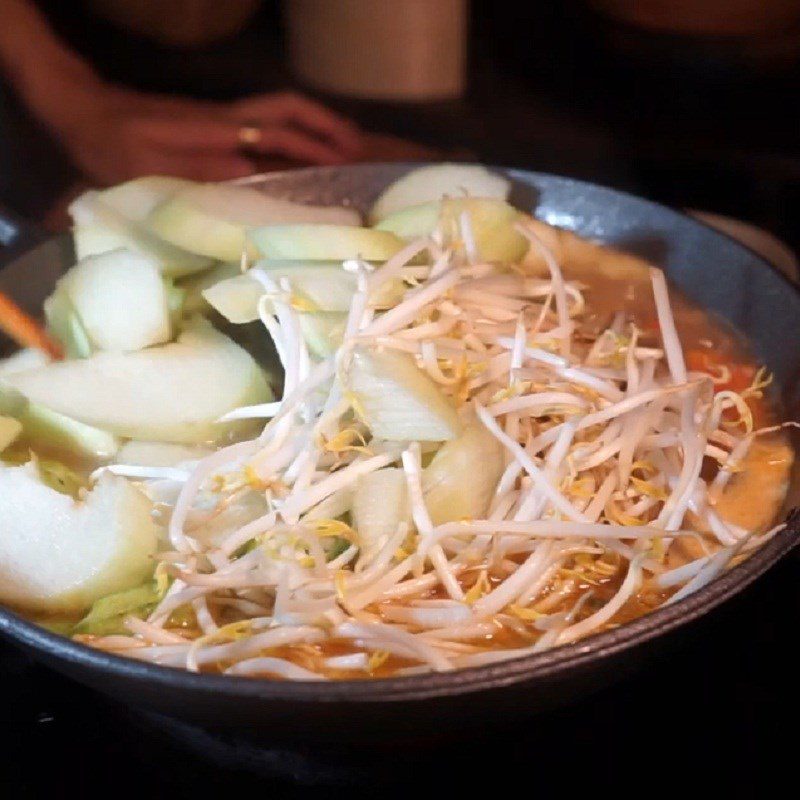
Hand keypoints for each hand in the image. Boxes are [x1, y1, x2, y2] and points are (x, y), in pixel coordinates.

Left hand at [42, 83, 363, 184]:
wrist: (85, 111)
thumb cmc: (111, 146)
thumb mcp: (145, 164)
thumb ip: (195, 168)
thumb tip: (247, 171)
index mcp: (214, 130)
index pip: (275, 131)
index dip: (311, 147)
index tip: (343, 166)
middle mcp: (226, 117)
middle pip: (288, 108)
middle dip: (326, 127)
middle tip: (359, 153)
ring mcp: (224, 116)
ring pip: (282, 109)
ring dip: (316, 124)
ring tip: (347, 149)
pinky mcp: (219, 121)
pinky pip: (269, 119)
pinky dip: (297, 129)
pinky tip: (307, 150)